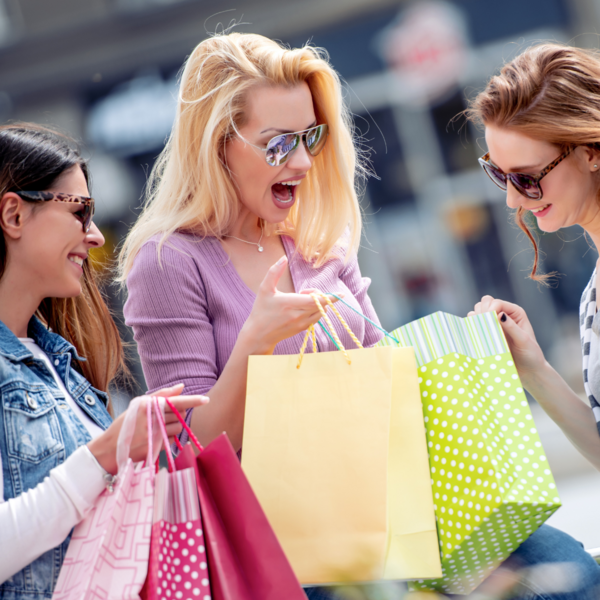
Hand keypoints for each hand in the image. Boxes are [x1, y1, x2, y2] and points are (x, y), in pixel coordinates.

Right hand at [87, 385, 207, 474]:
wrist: (109, 449)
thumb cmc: (126, 423)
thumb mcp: (139, 405)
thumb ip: (161, 395)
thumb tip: (182, 386)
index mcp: (148, 405)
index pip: (175, 402)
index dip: (193, 401)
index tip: (206, 400)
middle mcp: (151, 419)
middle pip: (180, 415)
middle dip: (178, 414)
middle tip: (165, 416)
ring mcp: (153, 434)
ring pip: (178, 428)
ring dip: (174, 427)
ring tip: (159, 427)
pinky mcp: (154, 447)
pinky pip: (172, 440)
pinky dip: (168, 438)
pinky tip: (156, 437)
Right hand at [241, 256, 336, 353]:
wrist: (259, 335)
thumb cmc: (261, 310)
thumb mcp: (264, 289)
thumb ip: (274, 272)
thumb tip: (283, 258)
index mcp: (290, 303)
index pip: (315, 301)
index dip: (329, 297)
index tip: (340, 294)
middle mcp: (298, 315)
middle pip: (320, 305)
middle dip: (319, 295)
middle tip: (305, 291)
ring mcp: (301, 323)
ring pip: (320, 312)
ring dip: (318, 303)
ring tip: (302, 299)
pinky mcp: (302, 329)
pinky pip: (316, 318)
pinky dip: (315, 310)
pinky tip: (303, 307)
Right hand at [468, 295, 546, 384]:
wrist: (528, 371)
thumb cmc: (530, 355)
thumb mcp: (523, 341)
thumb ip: (512, 327)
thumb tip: (500, 314)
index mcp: (515, 313)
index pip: (497, 303)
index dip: (490, 309)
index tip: (489, 321)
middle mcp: (503, 315)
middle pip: (485, 303)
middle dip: (481, 311)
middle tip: (483, 325)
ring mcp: (493, 324)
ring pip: (477, 311)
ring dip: (476, 318)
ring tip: (481, 331)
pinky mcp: (486, 333)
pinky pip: (473, 324)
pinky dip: (472, 327)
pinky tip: (475, 334)